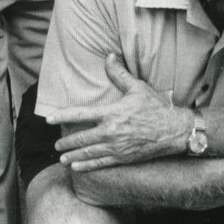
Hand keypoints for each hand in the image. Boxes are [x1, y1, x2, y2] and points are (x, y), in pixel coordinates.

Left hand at [47, 54, 190, 170]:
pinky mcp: (123, 158)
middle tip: (56, 144)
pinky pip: (100, 163)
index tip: (49, 119)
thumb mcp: (138, 88)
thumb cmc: (156, 108)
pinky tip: (77, 167)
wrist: (174, 131)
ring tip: (62, 157)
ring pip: (88, 153)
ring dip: (73, 155)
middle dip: (66, 142)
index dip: (63, 116)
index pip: (81, 114)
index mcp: (112, 113)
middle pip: (81, 138)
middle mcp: (111, 132)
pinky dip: (87, 166)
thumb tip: (109, 56)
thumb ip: (120, 74)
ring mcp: (116, 147)